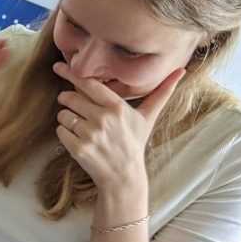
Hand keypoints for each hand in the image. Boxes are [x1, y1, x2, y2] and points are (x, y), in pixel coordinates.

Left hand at [53, 62, 183, 189]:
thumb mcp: (148, 117)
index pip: (88, 84)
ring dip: (66, 118)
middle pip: (70, 98)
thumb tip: (182, 70)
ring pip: (63, 115)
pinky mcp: (78, 149)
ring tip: (81, 126)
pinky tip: (78, 138)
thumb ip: (162, 93)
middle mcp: (103, 119)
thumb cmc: (134, 142)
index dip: (70, 73)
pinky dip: (64, 133)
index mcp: (118, 107)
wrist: (123, 175)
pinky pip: (59, 131)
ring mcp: (90, 135)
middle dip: (67, 99)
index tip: (58, 66)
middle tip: (72, 104)